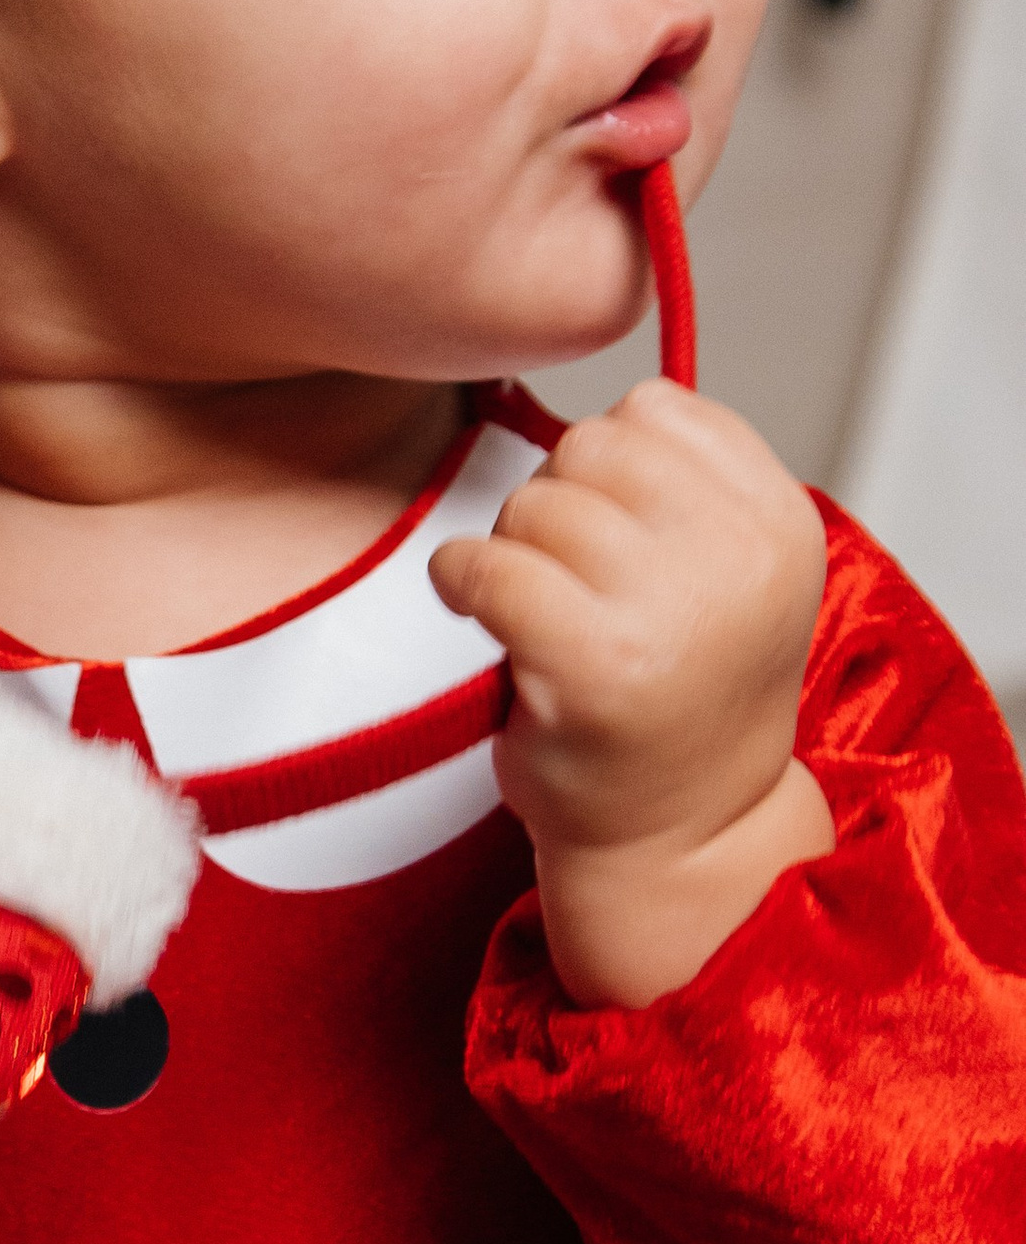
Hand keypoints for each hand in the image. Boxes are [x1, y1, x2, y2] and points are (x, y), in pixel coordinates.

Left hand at [428, 380, 834, 1006]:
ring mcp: (669, 609)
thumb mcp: (728, 570)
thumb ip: (683, 481)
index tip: (620, 539)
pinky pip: (483, 564)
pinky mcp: (590, 663)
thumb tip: (582, 410)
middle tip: (574, 585)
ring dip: (514, 550)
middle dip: (559, 502)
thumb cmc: (683, 693)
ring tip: (548, 618)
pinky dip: (461, 583)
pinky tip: (489, 623)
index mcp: (781, 521)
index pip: (657, 408)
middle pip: (590, 444)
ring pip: (534, 501)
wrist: (683, 835)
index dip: (612, 465)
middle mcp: (740, 557)